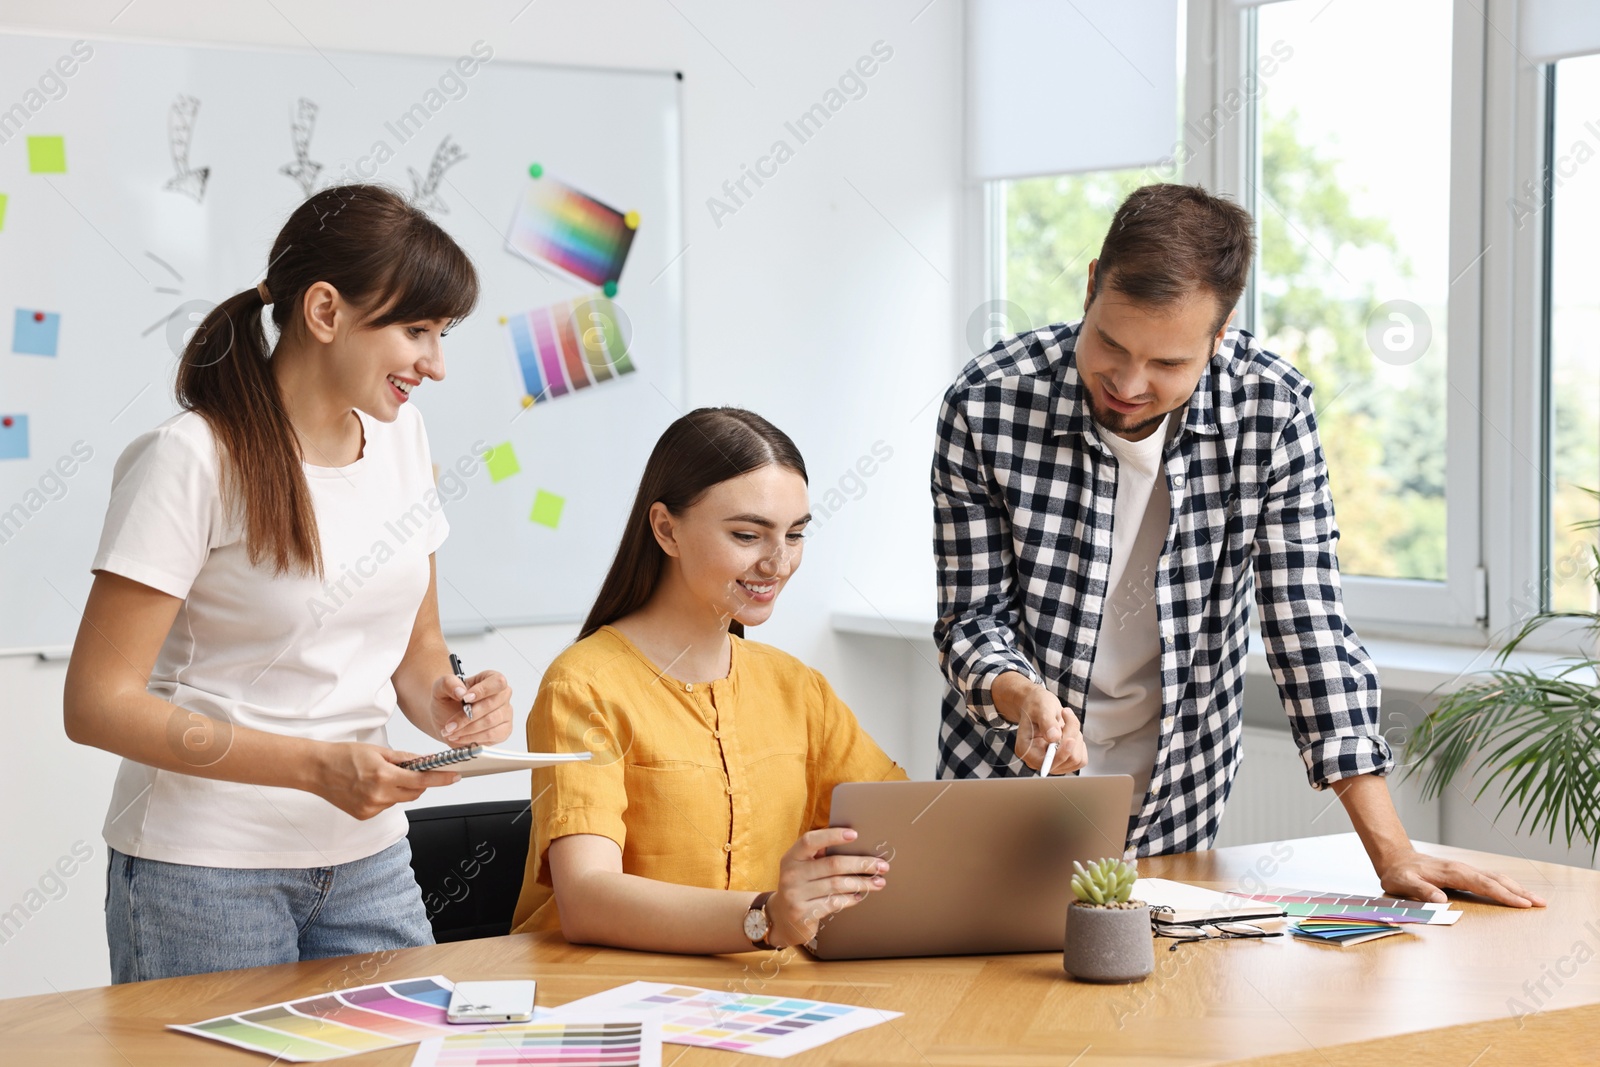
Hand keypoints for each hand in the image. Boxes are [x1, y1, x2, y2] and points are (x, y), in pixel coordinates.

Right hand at [314, 743, 459, 819]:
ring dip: (401, 789)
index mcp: (383, 776)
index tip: (455, 776)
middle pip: (415, 792)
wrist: (316, 770)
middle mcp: (379, 795)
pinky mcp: (365, 815)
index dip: (441, 778)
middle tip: (414, 770)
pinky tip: (371, 787)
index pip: (422, 779)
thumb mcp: (378, 751)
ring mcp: (372, 808)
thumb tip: (426, 760)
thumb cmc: (343, 756)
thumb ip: (404, 758)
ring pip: (401, 800)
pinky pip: (387, 805)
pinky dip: (387, 796)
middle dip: (420, 782)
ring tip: (383, 776)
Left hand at [430, 669, 512, 747]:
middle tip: (450, 724)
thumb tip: (461, 692)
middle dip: (467, 716)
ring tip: (451, 732)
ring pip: (490, 721)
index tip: (465, 699)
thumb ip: (449, 683)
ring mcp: (505, 713)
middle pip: (491, 704)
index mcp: (491, 678)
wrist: (444, 718)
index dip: (482, 691)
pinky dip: (473, 738)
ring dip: (467, 729)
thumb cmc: (447, 700)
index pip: (497, 682)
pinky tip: (460, 737)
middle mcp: (502, 695)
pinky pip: (492, 735)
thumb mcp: (441, 687)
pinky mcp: (504, 730)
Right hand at [765, 828, 889, 947]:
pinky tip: (860, 896)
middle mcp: (791, 875)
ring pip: (837, 885)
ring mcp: (796, 895)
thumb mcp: (801, 867)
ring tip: (878, 882)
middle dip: (861, 864)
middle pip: (832, 865)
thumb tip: (854, 843)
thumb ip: (818, 854)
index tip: (855, 834)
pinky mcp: (804, 914)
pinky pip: (834, 903)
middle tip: (881, 865)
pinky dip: (850, 899)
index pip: (810, 841)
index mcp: (791, 857)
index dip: (832, 836)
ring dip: (862, 883)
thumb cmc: (800, 885)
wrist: (781, 918)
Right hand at [995, 674, 1085, 772]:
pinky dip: (1080, 742)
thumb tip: (1054, 738)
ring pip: (1076, 759)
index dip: (1061, 754)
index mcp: (1026, 750)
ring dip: (1076, 736)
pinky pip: (1081, 759)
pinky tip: (1069, 731)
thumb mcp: (1040, 708)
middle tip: (1065, 714)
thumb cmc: (1036, 705)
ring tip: (1066, 722)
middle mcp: (1038, 761)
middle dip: (1071, 735)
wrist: (1039, 705)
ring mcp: (1052, 763)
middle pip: (1067, 759)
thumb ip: (1046, 722)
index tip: (1071, 739)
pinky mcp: (1064, 761)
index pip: (1047, 763)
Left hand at [1374, 847, 1546, 908]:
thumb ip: (1420, 890)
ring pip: (1496, 878)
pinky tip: (1516, 893)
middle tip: (1541, 903)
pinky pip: (1490, 879)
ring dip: (1516, 888)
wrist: (1396, 858)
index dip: (1503, 894)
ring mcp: (1465, 870)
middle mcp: (1462, 869)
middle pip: (1496, 880)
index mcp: (1451, 872)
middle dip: (1519, 891)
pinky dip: (1506, 885)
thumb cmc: (1399, 873)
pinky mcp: (1464, 873)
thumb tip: (1441, 900)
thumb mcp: (1402, 883)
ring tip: (1536, 900)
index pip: (1483, 884)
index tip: (1522, 903)